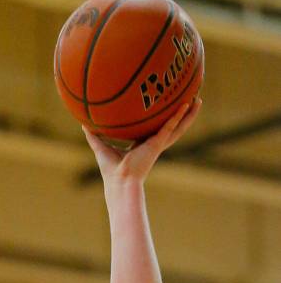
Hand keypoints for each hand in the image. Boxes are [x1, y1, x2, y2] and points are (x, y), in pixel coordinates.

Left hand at [83, 98, 201, 185]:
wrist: (119, 181)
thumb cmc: (111, 170)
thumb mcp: (101, 147)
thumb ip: (94, 135)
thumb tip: (83, 123)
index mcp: (143, 145)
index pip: (156, 129)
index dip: (162, 119)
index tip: (166, 109)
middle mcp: (153, 143)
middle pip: (173, 126)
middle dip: (183, 115)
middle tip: (192, 101)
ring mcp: (158, 144)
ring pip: (178, 127)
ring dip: (189, 115)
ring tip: (199, 101)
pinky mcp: (157, 144)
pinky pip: (170, 127)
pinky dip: (178, 116)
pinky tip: (186, 104)